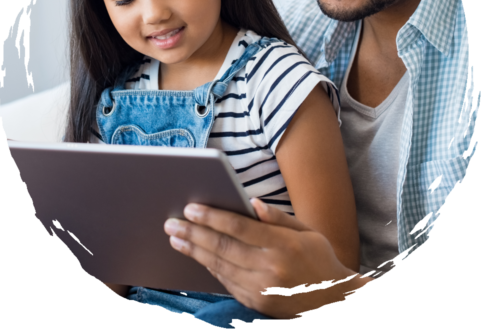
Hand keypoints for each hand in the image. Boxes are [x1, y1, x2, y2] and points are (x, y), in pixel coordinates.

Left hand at [164, 198, 377, 319]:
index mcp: (283, 245)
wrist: (335, 303)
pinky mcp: (256, 303)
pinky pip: (226, 282)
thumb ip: (278, 218)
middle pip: (223, 247)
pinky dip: (208, 267)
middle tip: (171, 223)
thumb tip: (252, 204)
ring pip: (219, 266)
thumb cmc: (320, 261)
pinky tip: (196, 255)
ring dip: (194, 251)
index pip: (239, 228)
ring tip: (175, 238)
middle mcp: (270, 268)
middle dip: (193, 233)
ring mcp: (261, 289)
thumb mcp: (307, 233)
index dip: (212, 217)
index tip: (191, 208)